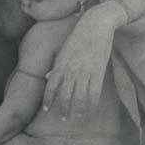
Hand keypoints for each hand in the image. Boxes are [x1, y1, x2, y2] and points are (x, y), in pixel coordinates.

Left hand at [43, 2, 125, 118]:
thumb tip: (49, 77)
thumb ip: (57, 65)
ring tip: (77, 118)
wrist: (95, 26)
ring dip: (77, 111)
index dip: (48, 100)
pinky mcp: (98, 73)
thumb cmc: (78, 37)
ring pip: (79, 98)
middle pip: (65, 96)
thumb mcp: (63, 50)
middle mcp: (71, 70)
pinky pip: (94, 94)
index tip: (46, 110)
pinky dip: (92, 105)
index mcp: (60, 64)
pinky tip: (91, 110)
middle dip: (63, 110)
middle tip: (63, 119)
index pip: (50, 87)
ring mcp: (85, 72)